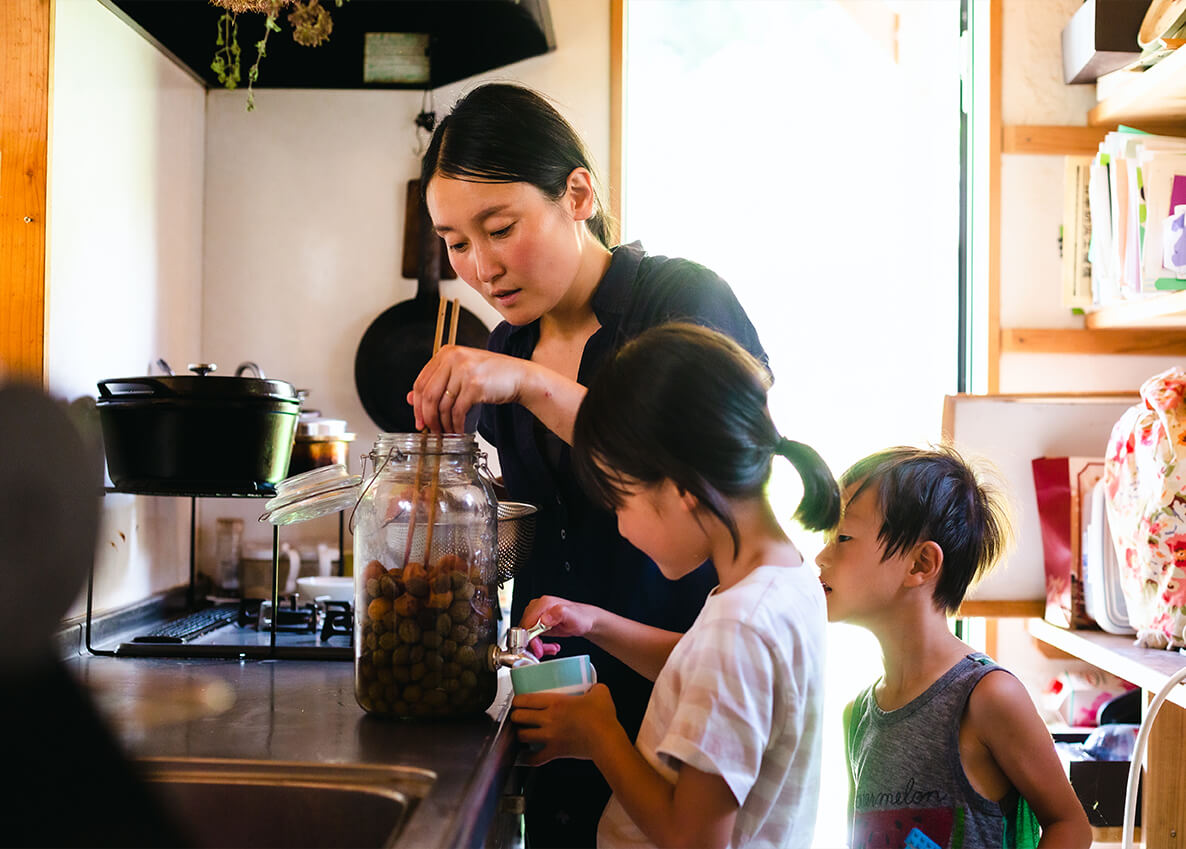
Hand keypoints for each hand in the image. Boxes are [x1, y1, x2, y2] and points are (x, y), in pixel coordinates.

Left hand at [407, 346, 529, 433]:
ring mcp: (465, 371)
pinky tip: (458, 430)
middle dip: (427, 417)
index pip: (420, 382)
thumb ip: (437, 383)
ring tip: (447, 432)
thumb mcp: (461, 374)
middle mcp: (454, 358)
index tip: (419, 420)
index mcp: (447, 352)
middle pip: (428, 395)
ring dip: (443, 424)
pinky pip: (458, 412)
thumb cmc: (493, 375)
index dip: (417, 405)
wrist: (520, 376)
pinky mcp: (475, 385)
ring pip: (442, 405)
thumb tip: (411, 399)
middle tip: (430, 430)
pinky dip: (456, 425)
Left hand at [509, 683, 618, 764]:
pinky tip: (525, 756)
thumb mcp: (600, 692)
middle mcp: (548, 719)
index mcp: (556, 702)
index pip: (525, 699)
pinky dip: (527, 758)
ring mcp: (550, 737)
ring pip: (523, 736)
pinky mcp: (555, 752)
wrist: (606, 740)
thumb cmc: (603, 718)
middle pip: (519, 717)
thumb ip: (594, 688)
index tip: (517, 700)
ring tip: (521, 731)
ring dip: (519, 733)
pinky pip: (535, 758)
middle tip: (518, 714)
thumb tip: (594, 688)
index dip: (517, 700)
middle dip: (515, 715)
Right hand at [520, 596, 598, 657]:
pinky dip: (539, 645)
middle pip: (525, 630)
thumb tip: (544, 618)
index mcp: (543, 604)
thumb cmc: (581, 617)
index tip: (537, 649)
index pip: (526, 623)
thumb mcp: (572, 616)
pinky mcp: (539, 624)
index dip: (530, 639)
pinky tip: (550, 647)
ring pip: (527, 635)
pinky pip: (532, 637)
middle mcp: (538, 608)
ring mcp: (538, 616)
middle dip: (534, 644)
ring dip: (537, 646)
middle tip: (543, 651)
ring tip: (551, 649)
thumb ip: (559, 614)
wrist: (586, 621)